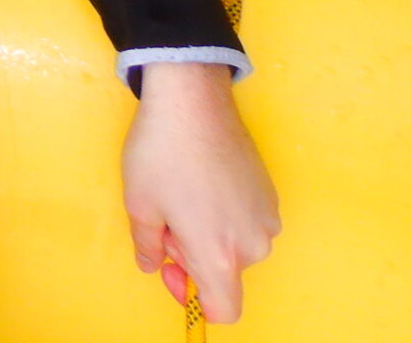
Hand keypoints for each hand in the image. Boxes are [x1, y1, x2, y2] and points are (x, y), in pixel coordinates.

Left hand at [122, 61, 279, 322]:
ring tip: (183, 191)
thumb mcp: (140, 203)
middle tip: (166, 214)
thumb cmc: (162, 153)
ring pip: (234, 246)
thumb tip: (152, 264)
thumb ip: (148, 245)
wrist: (193, 101)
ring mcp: (267, 218)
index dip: (191, 297)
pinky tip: (202, 180)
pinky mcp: (271, 195)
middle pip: (224, 273)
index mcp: (219, 254)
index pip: (223, 310)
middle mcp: (253, 244)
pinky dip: (224, 213)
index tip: (170, 268)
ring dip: (208, 231)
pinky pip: (246, 222)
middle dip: (191, 253)